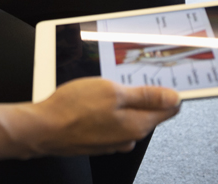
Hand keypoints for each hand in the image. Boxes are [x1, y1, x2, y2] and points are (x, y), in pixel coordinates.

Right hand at [28, 77, 180, 156]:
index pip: (168, 109)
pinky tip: (94, 101)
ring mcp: (113, 140)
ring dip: (123, 102)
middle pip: (148, 112)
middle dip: (144, 95)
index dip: (169, 92)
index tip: (166, 79)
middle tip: (129, 76)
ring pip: (128, 117)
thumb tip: (173, 98)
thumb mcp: (113, 92)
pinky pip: (112, 122)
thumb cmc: (74, 109)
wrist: (44, 129)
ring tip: (107, 86)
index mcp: (138, 124)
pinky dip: (108, 111)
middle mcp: (129, 137)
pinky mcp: (98, 140)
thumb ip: (145, 96)